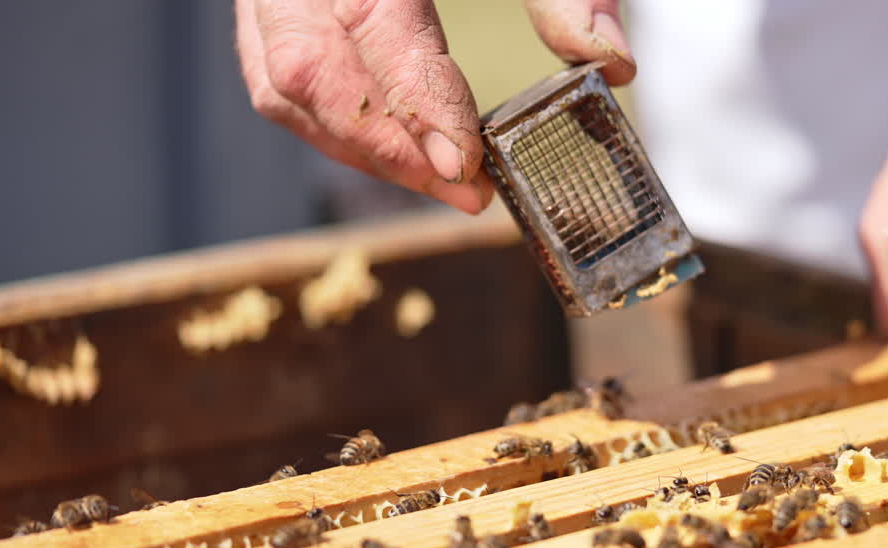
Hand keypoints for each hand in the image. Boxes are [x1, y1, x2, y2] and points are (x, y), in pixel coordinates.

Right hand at [235, 0, 634, 214]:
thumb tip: (614, 64)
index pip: (367, 19)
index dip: (413, 99)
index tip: (463, 162)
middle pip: (306, 69)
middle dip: (385, 145)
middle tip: (462, 190)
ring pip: (284, 87)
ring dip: (362, 149)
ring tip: (443, 182)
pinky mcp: (273, 8)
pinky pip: (280, 82)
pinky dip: (340, 129)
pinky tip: (405, 155)